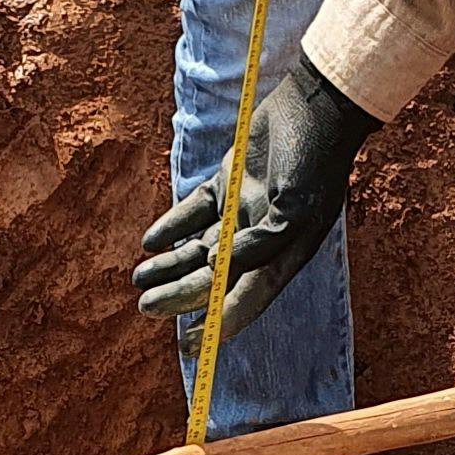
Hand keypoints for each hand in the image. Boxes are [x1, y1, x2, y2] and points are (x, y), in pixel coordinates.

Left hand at [133, 53, 378, 336]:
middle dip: (180, 295)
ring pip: (197, 249)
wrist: (315, 109)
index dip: (217, 325)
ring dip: (169, 266)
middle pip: (213, 278)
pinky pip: (192, 213)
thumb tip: (214, 265)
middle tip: (146, 307)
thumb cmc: (312, 160)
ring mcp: (241, 213)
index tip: (189, 345)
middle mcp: (260, 240)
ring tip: (138, 278)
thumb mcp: (292, 207)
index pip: (245, 299)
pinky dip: (171, 227)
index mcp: (283, 254)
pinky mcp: (226, 185)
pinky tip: (150, 242)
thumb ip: (258, 240)